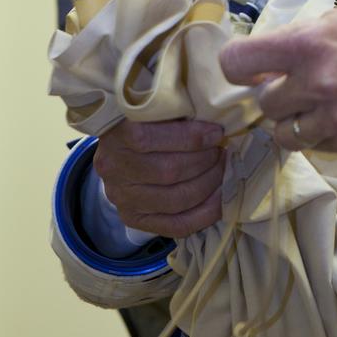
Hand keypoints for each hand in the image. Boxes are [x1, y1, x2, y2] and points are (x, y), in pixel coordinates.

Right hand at [93, 118, 225, 237]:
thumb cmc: (146, 124)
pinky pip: (176, 225)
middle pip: (169, 171)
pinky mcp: (134, 219)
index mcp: (117, 136)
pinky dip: (205, 213)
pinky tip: (220, 198)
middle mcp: (115, 169)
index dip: (191, 137)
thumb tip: (215, 118)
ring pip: (177, 199)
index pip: (150, 139)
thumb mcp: (153, 111)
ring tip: (221, 169)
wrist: (119, 154)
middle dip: (205, 161)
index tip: (217, 133)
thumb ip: (176, 111)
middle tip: (221, 151)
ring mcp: (122, 198)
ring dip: (209, 183)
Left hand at [220, 6, 336, 157]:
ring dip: (294, 120)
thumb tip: (274, 54)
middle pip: (263, 102)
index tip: (247, 68)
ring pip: (284, 133)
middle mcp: (318, 83)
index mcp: (313, 43)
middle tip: (298, 83)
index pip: (238, 62)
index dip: (237, 66)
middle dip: (276, 93)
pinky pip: (318, 146)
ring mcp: (334, 120)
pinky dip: (324, 135)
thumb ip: (310, 37)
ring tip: (320, 103)